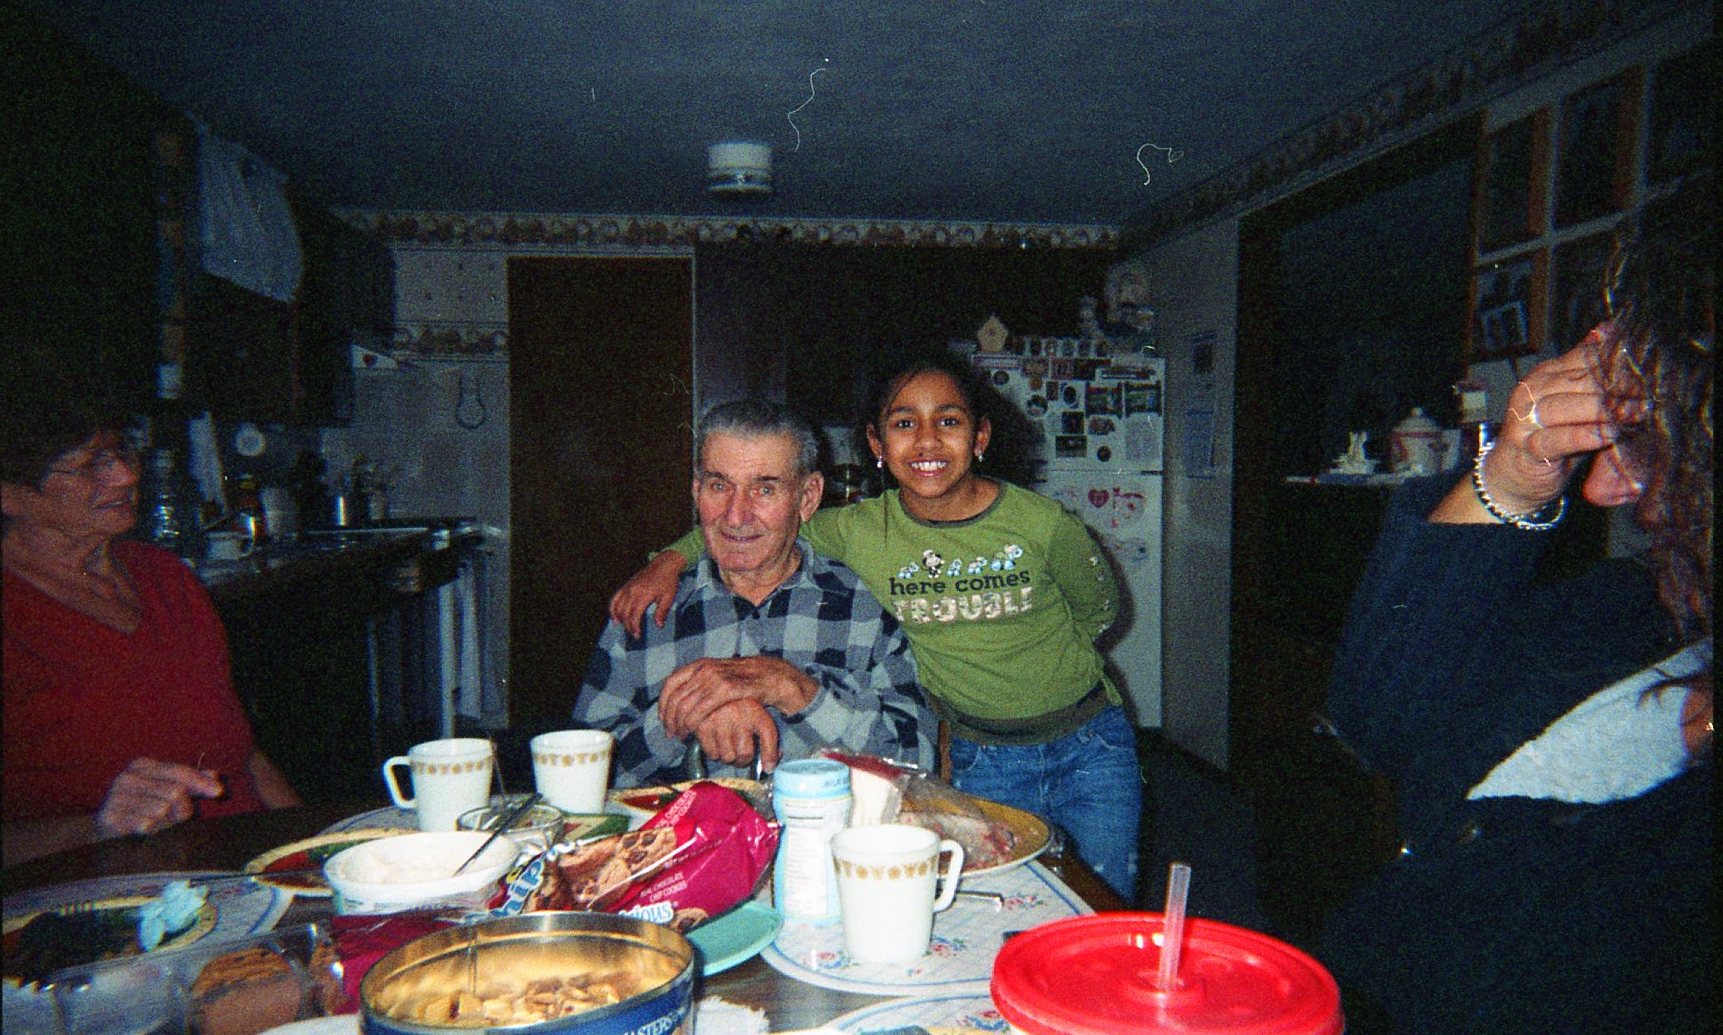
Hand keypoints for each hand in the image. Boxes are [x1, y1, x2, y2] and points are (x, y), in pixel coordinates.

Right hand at [94, 758, 224, 838]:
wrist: (107, 830)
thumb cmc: (142, 809)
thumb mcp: (167, 793)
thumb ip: (190, 783)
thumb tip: (215, 774)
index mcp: (142, 766)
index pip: (179, 772)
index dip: (200, 782)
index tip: (219, 792)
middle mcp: (127, 777)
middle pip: (173, 791)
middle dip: (182, 808)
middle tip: (175, 818)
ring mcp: (115, 796)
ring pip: (161, 809)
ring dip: (164, 821)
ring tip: (155, 823)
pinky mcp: (108, 817)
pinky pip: (144, 823)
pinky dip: (150, 829)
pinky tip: (143, 829)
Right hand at [609, 552, 685, 638]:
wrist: (664, 564)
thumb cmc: (668, 581)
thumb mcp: (668, 597)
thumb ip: (662, 611)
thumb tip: (658, 625)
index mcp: (643, 595)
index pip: (634, 615)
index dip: (634, 627)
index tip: (637, 635)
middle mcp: (632, 591)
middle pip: (625, 613)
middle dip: (628, 626)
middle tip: (633, 634)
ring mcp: (628, 587)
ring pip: (618, 606)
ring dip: (619, 618)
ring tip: (623, 627)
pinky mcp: (626, 585)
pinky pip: (615, 598)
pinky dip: (612, 608)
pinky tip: (614, 616)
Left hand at [658, 656, 817, 739]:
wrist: (773, 676)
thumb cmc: (747, 680)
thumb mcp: (720, 675)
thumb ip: (702, 683)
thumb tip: (683, 697)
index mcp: (701, 664)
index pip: (670, 684)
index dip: (663, 704)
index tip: (664, 719)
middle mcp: (705, 669)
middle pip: (675, 698)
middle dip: (670, 719)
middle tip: (671, 734)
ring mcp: (715, 678)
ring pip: (684, 706)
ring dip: (679, 725)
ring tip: (680, 736)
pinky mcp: (727, 690)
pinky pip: (700, 711)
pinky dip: (691, 724)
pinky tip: (692, 733)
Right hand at [693, 700, 782, 770]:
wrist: (707, 687)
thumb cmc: (735, 704)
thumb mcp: (754, 711)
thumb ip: (766, 736)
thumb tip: (769, 766)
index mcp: (756, 709)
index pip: (768, 736)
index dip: (770, 756)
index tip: (768, 767)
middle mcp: (739, 715)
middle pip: (745, 754)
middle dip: (742, 758)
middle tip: (740, 752)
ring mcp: (720, 721)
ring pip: (727, 757)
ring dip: (727, 755)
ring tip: (726, 744)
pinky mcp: (702, 726)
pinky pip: (712, 753)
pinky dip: (713, 752)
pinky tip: (714, 740)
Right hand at [1437, 331, 1627, 522]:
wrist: (1510, 477)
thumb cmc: (1548, 436)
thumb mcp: (1569, 399)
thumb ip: (1586, 368)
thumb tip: (1609, 329)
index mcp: (1544, 375)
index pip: (1583, 360)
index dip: (1616, 365)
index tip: (1646, 373)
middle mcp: (1530, 393)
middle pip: (1576, 382)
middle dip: (1614, 388)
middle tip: (1646, 395)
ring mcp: (1524, 421)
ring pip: (1563, 408)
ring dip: (1601, 411)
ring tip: (1633, 414)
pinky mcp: (1526, 449)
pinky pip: (1556, 439)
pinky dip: (1583, 436)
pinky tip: (1607, 434)